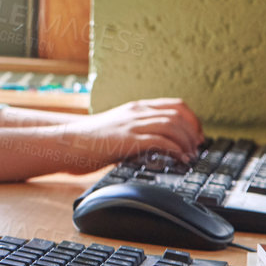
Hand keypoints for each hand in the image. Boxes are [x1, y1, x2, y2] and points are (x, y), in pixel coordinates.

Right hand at [66, 97, 202, 167]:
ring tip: (191, 156)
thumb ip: (137, 131)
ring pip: (173, 125)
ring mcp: (132, 124)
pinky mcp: (128, 139)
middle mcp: (136, 112)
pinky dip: (177, 150)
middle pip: (179, 114)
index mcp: (136, 108)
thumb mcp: (118, 129)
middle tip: (198, 148)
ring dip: (188, 141)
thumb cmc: (89, 142)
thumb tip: (160, 145)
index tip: (197, 136)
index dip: (193, 120)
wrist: (67, 144)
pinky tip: (180, 160)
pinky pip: (161, 140)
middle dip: (194, 132)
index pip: (175, 105)